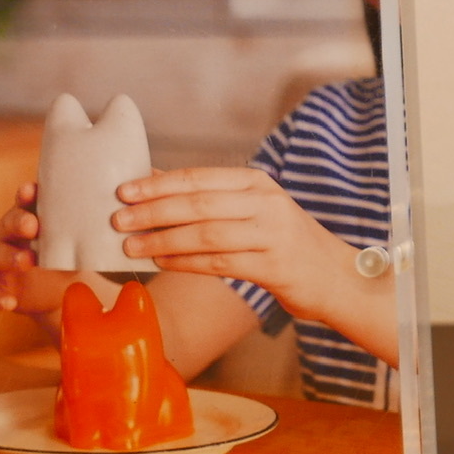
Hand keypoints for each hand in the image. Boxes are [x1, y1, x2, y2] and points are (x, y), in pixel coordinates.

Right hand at [0, 182, 79, 316]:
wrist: (58, 291)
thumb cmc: (66, 255)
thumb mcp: (76, 241)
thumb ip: (89, 228)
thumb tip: (126, 215)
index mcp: (28, 218)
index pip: (24, 202)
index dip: (25, 195)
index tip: (31, 190)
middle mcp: (10, 236)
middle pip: (8, 225)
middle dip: (19, 223)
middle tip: (33, 226)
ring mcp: (1, 262)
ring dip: (11, 257)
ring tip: (27, 261)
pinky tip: (9, 302)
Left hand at [111, 167, 365, 325]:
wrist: (335, 276)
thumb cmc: (284, 241)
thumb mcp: (252, 208)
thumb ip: (208, 194)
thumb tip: (151, 180)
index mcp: (258, 183)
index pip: (200, 177)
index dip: (158, 184)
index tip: (124, 190)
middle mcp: (267, 203)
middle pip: (199, 204)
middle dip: (154, 212)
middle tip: (119, 220)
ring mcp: (273, 234)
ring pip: (206, 234)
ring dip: (163, 240)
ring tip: (131, 246)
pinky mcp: (274, 266)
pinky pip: (219, 263)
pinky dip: (186, 263)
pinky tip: (162, 262)